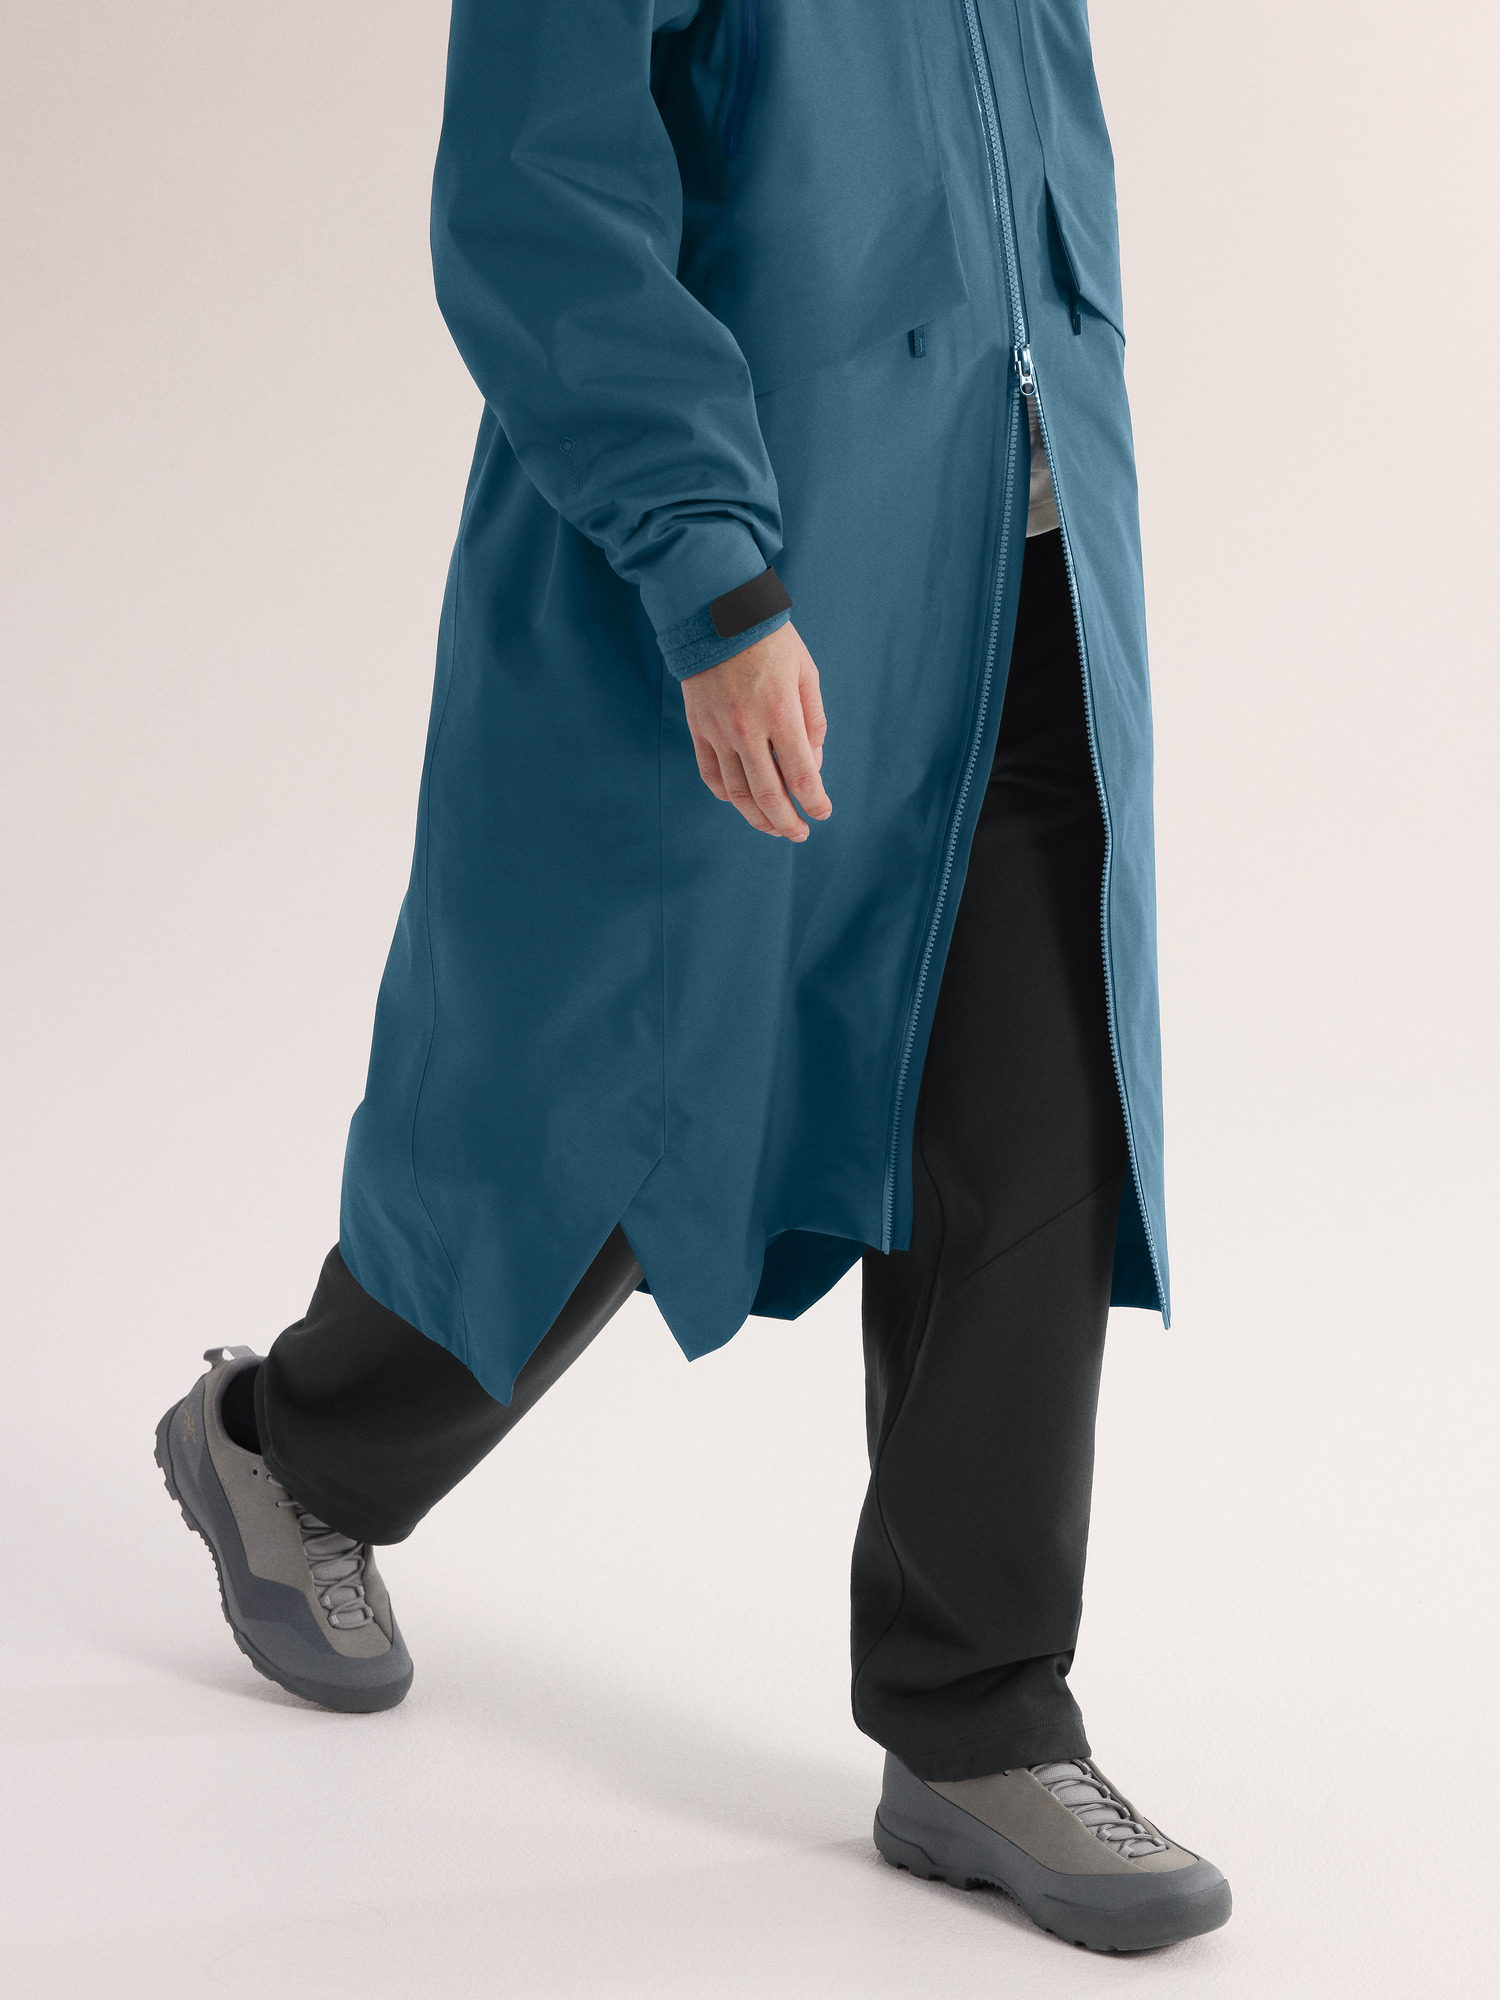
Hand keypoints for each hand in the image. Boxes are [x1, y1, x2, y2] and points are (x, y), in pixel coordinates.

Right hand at [680, 621, 830, 840]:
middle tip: (800, 834)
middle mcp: (747, 729)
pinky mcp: (698, 728)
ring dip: (757, 817)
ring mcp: (718, 731)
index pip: (801, 776)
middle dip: (787, 823)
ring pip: (736, 792)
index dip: (814, 802)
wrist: (715, 613)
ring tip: (774, 827)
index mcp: (779, 713)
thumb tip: (813, 764)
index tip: (823, 813)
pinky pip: (710, 774)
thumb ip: (813, 721)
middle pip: (768, 795)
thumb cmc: (769, 640)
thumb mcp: (805, 672)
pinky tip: (742, 802)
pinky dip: (726, 795)